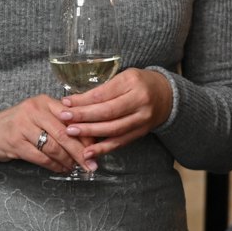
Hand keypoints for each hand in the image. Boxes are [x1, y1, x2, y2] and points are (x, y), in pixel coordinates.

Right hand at [0, 94, 94, 173]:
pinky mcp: (16, 143)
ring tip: (76, 167)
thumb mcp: (39, 115)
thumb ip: (60, 121)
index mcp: (45, 101)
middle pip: (64, 133)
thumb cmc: (21, 124)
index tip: (97, 146)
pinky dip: (54, 165)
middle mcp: (34, 110)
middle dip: (81, 151)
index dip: (86, 133)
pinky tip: (61, 169)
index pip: (71, 117)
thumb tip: (89, 137)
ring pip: (54, 147)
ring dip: (68, 160)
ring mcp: (24, 126)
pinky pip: (41, 157)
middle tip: (92, 164)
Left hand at [57, 68, 172, 166]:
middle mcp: (140, 100)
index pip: (103, 93)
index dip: (83, 100)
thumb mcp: (124, 77)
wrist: (166, 95)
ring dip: (90, 133)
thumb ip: (103, 89)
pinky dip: (103, 148)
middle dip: (83, 116)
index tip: (65, 103)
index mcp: (133, 81)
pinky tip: (88, 152)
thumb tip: (74, 102)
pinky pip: (120, 142)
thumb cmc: (140, 83)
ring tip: (71, 133)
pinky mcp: (141, 133)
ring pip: (113, 129)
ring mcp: (142, 119)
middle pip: (108, 112)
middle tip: (64, 119)